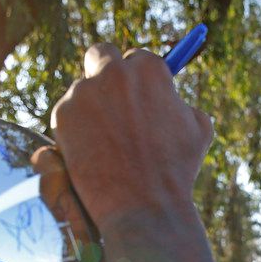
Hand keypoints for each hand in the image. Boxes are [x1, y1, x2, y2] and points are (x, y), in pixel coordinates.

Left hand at [42, 43, 212, 227]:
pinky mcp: (62, 115)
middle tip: (108, 96)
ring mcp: (84, 92)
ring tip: (107, 145)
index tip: (134, 92)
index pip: (137, 57)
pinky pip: (67, 116)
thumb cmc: (176, 171)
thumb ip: (183, 104)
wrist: (144, 206)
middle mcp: (114, 72)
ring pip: (82, 90)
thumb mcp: (198, 130)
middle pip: (101, 54)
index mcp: (149, 69)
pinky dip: (75, 131)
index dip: (136, 78)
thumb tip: (173, 99)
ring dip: (90, 108)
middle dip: (104, 70)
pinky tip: (92, 154)